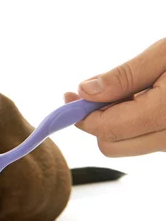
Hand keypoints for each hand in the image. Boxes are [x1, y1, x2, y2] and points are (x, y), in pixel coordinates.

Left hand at [64, 38, 165, 156]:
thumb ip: (124, 76)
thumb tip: (84, 91)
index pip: (106, 129)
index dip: (81, 114)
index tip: (68, 96)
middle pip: (113, 145)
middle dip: (97, 119)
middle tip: (94, 91)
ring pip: (131, 144)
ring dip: (118, 120)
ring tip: (136, 88)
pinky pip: (151, 139)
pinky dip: (139, 122)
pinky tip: (151, 97)